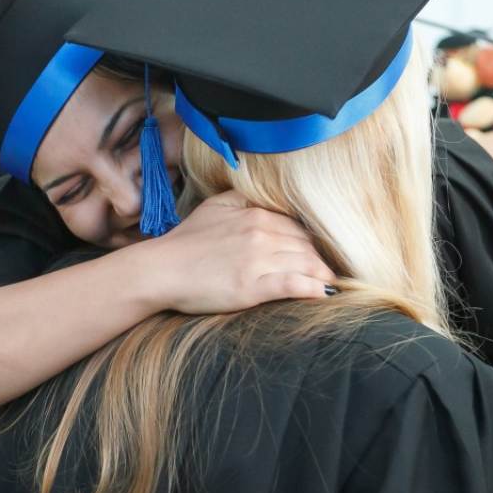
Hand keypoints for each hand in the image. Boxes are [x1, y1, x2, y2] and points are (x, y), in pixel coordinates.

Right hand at [137, 191, 336, 314]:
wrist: (161, 270)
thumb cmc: (185, 241)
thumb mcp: (214, 207)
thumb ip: (243, 199)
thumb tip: (264, 200)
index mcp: (254, 215)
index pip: (296, 227)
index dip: (310, 243)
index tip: (317, 255)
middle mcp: (260, 233)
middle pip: (305, 246)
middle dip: (320, 260)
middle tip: (329, 272)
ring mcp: (257, 260)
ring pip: (304, 264)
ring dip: (323, 274)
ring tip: (331, 284)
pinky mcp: (251, 286)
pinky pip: (292, 285)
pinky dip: (313, 288)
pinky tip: (325, 293)